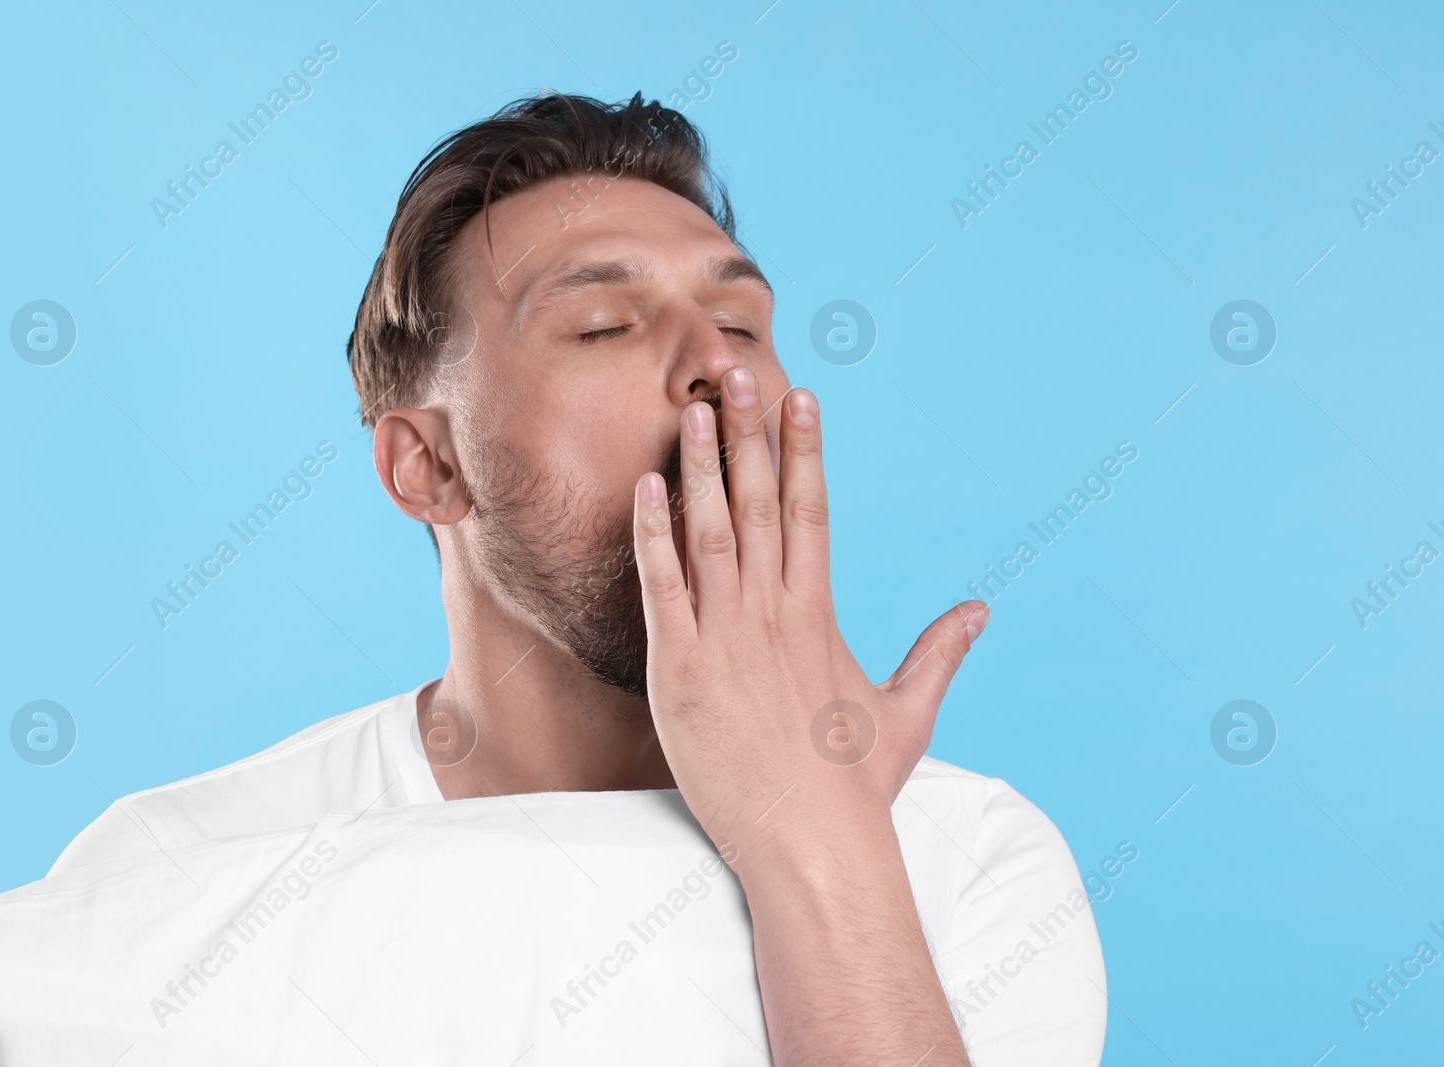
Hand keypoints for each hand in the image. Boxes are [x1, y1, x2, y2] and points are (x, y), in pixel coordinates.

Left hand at [632, 366, 989, 863]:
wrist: (810, 845)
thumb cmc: (855, 786)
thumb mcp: (907, 713)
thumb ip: (939, 653)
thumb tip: (981, 610)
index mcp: (819, 613)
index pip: (812, 509)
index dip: (803, 448)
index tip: (799, 396)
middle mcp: (774, 611)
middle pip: (758, 501)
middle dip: (747, 432)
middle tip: (734, 370)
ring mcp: (725, 635)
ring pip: (709, 529)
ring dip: (699, 465)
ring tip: (691, 407)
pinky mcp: (680, 667)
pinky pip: (661, 585)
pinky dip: (651, 534)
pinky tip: (645, 486)